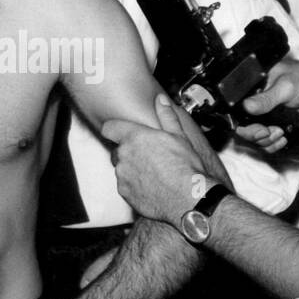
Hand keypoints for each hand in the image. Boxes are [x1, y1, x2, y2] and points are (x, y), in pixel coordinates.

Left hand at [102, 95, 228, 227]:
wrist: (188, 198)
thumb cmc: (185, 167)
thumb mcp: (179, 136)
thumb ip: (166, 116)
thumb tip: (161, 100)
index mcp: (135, 137)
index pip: (110, 128)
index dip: (114, 129)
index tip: (118, 131)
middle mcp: (124, 155)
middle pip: (118, 150)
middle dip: (129, 152)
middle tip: (149, 156)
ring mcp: (122, 175)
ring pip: (122, 168)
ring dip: (132, 169)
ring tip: (154, 173)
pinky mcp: (125, 192)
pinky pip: (125, 186)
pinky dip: (134, 186)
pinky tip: (152, 186)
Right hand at [236, 58, 298, 151]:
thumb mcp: (284, 87)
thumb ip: (266, 98)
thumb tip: (247, 106)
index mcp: (251, 88)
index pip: (236, 110)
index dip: (243, 124)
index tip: (259, 128)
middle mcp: (253, 103)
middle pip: (243, 128)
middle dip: (256, 135)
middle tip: (268, 132)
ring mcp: (262, 116)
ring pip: (254, 138)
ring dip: (266, 141)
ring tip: (280, 133)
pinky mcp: (272, 126)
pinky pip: (265, 142)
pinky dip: (272, 144)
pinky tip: (282, 138)